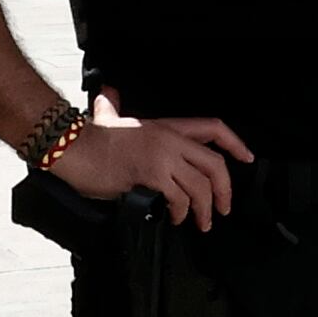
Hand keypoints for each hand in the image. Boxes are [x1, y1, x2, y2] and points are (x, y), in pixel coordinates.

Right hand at [50, 90, 252, 232]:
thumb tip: (107, 94)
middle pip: (214, 163)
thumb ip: (112, 105)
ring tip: (201, 222)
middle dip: (225, 190)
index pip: (213, 128)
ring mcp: (161, 157)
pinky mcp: (150, 174)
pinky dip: (182, 212)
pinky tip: (175, 217)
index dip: (235, 143)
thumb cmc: (88, 137)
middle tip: (224, 208)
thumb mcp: (108, 116)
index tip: (247, 158)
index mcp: (165, 127)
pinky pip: (179, 197)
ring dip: (205, 209)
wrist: (70, 147)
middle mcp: (169, 140)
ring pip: (200, 185)